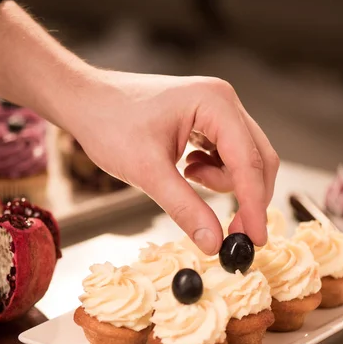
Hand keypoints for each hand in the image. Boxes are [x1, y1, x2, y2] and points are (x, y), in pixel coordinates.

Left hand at [64, 70, 278, 253]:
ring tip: (186, 178)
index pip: (248, 162)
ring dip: (223, 182)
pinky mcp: (205, 119)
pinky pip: (225, 154)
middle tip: (232, 232)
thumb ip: (185, 207)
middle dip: (247, 197)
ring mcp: (215, 108)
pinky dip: (212, 172)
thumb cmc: (109, 124)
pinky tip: (185, 169)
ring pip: (242, 159)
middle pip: (257, 158)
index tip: (255, 240)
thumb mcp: (148, 172)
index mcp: (215, 103)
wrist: (85, 102)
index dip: (254, 206)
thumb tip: (214, 243)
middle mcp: (222, 101)